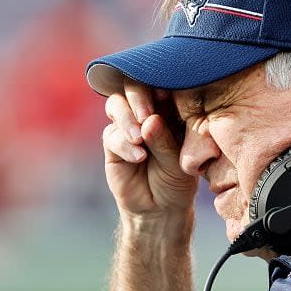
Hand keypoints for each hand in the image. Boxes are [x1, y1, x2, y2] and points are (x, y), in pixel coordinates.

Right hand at [102, 78, 197, 216]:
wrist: (161, 208)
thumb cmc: (178, 179)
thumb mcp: (178, 160)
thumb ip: (165, 139)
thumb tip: (149, 120)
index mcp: (169, 107)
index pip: (161, 83)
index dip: (160, 83)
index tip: (165, 94)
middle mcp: (146, 111)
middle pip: (133, 87)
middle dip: (138, 97)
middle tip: (147, 115)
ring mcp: (127, 125)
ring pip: (116, 105)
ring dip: (127, 118)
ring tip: (140, 138)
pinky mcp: (113, 143)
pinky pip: (112, 135)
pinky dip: (124, 144)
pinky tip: (138, 157)